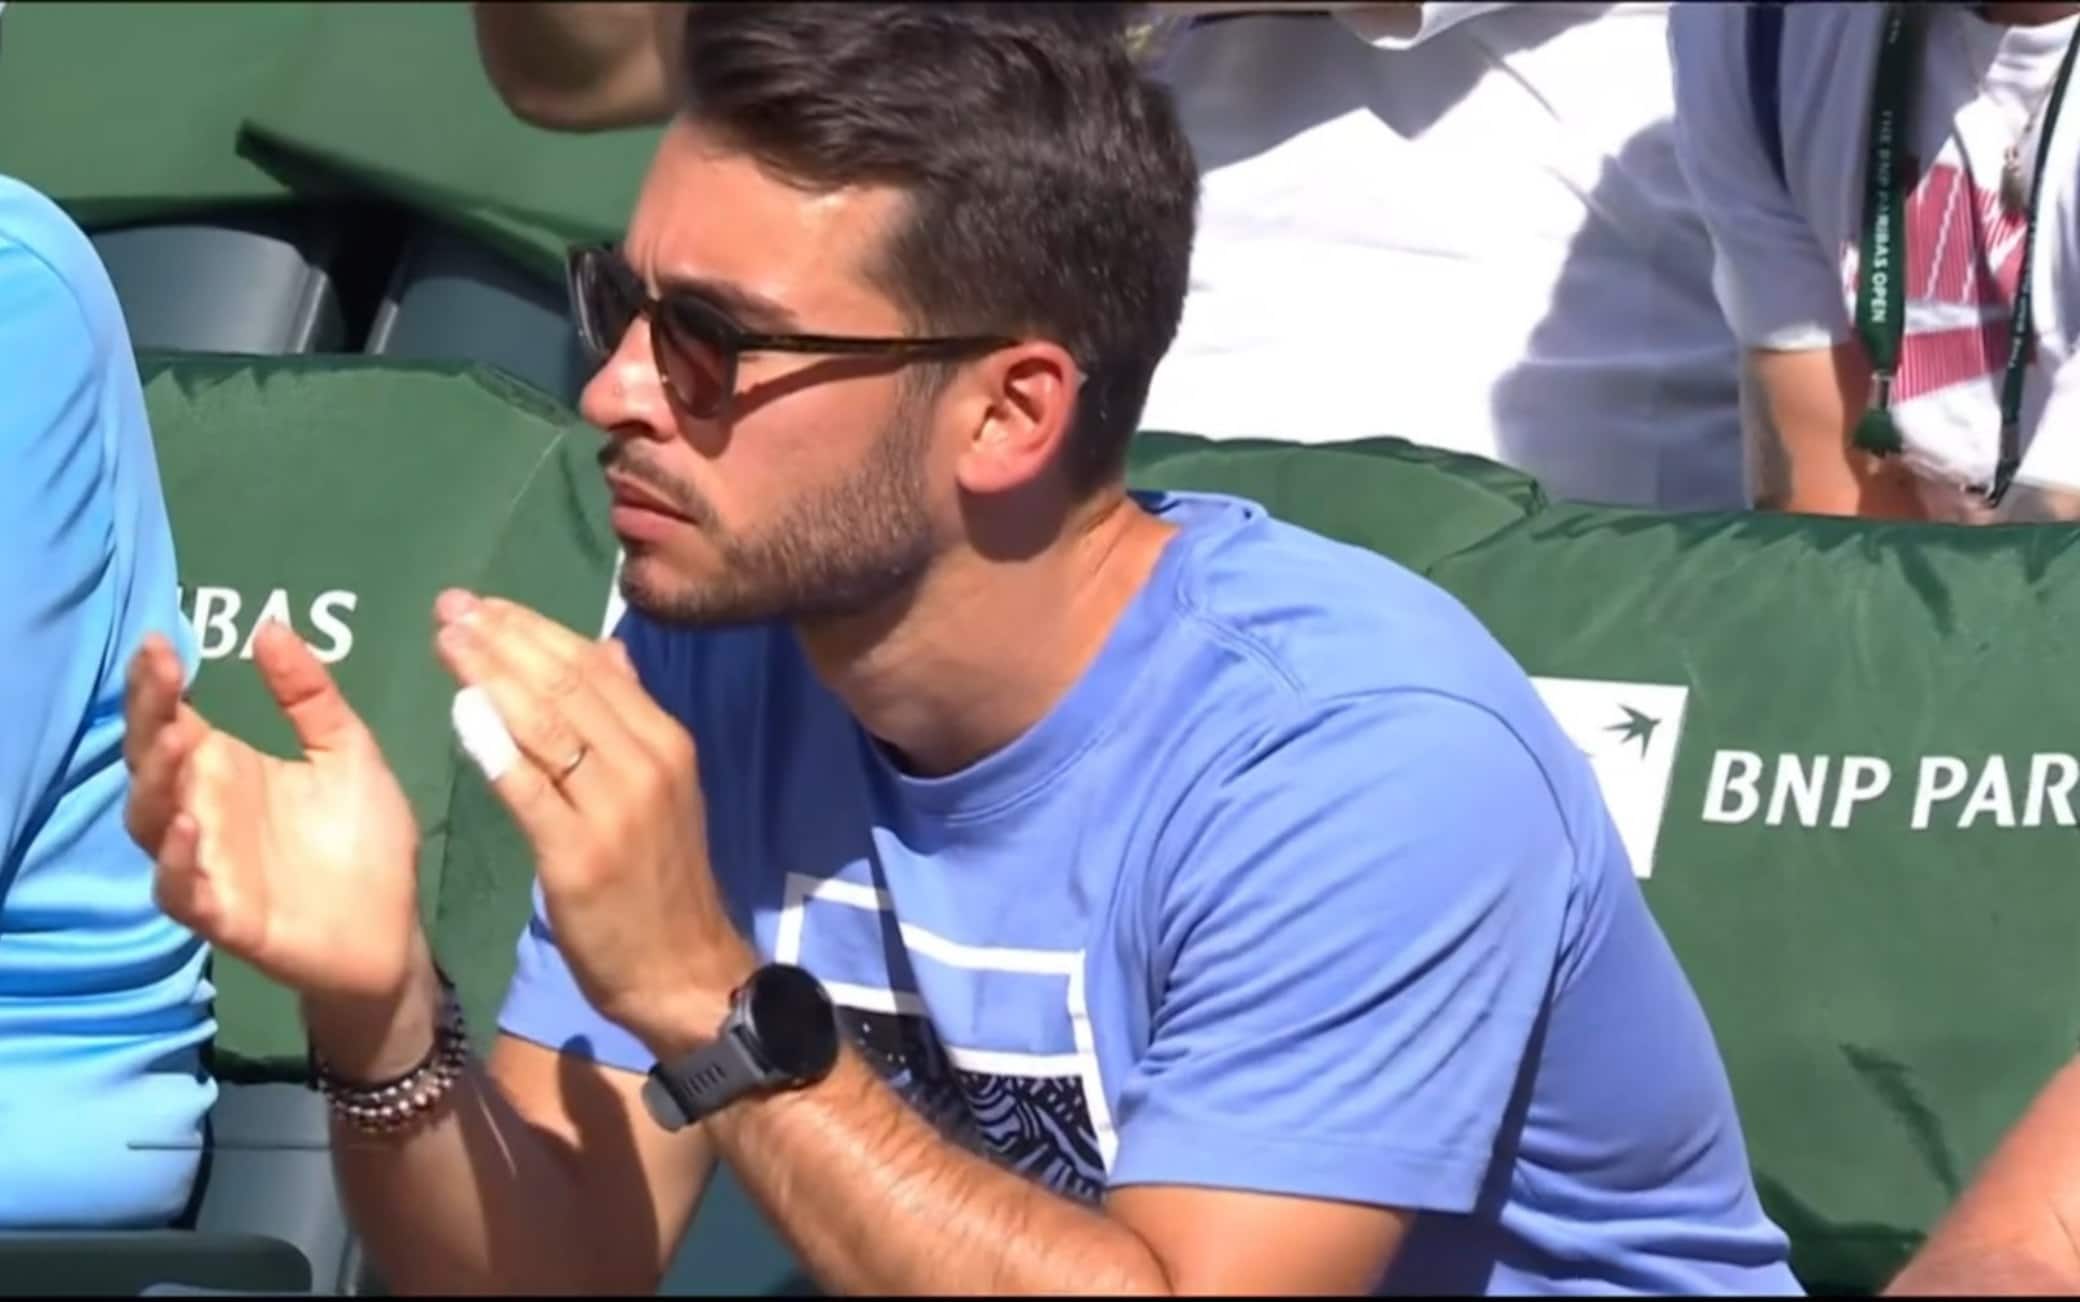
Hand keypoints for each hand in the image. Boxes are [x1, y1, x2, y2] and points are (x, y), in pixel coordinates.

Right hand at [123, 622, 424, 1004]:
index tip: (162, 641)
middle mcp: (201, 811)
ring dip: (156, 781)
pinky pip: (179, 890)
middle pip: (149, 761)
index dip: (157, 683)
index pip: (172, 718)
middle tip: (164, 676)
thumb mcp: (347, 752)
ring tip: (177, 740)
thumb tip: (270, 626)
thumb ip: (310, 696)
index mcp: (225, 768)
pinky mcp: (222, 915)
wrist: (393, 928)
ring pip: (150, 822)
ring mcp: (206, 863)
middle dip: (147, 717)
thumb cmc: (364, 838)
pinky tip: (189, 827)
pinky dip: (176, 861)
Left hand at [431, 590, 754, 1053]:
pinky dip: (493, 745)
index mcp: (665, 740)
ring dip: (490, 675)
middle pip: (565, 684)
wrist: (684, 969)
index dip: (533, 628)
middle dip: (503, 639)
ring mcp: (614, 807)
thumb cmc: (662, 880)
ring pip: (546, 724)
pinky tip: (460, 713)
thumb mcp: (663, 786)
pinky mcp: (578, 853)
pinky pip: (529, 788)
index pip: (593, 666)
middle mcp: (646, 762)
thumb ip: (630, 718)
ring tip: (447, 641)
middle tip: (452, 607)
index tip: (483, 604)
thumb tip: (607, 649)